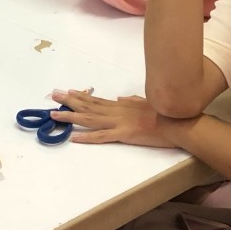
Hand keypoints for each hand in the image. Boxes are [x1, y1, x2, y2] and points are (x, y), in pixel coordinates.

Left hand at [50, 91, 179, 147]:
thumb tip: (120, 97)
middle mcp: (116, 111)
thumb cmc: (165, 113)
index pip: (96, 100)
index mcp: (121, 105)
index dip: (80, 96)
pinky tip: (74, 137)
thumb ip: (131, 100)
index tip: (67, 91)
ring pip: (89, 119)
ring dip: (71, 117)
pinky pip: (102, 137)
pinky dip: (87, 137)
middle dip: (69, 101)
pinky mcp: (124, 135)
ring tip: (54, 114)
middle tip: (52, 95)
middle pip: (88, 106)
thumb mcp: (145, 103)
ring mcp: (118, 122)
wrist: (178, 123)